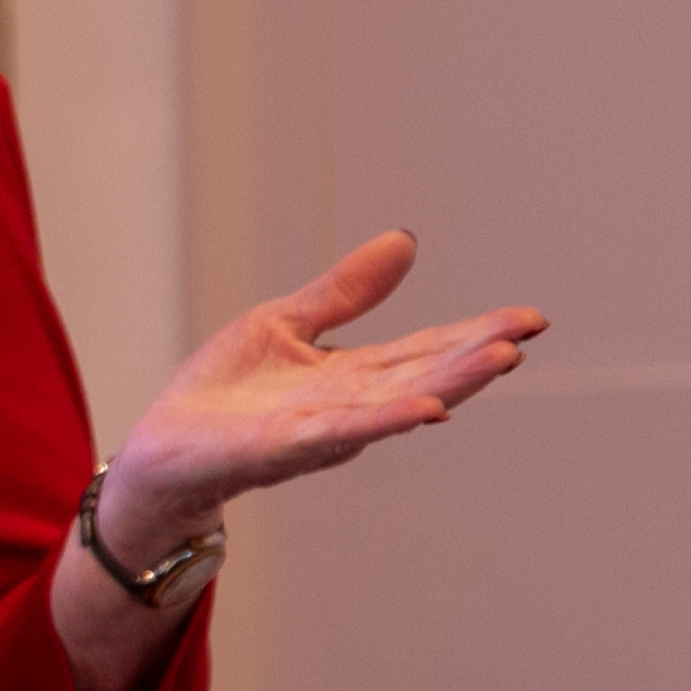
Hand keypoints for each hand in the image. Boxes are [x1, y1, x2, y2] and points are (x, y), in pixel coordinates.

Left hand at [53, 232, 542, 690]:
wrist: (160, 449)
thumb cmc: (221, 393)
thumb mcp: (284, 322)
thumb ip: (344, 291)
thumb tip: (404, 240)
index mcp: (350, 374)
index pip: (424, 350)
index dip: (476, 334)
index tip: (530, 317)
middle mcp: (347, 405)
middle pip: (422, 376)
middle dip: (476, 358)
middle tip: (527, 334)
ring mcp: (319, 430)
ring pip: (395, 404)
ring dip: (449, 385)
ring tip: (498, 360)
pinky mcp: (283, 448)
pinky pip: (341, 434)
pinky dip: (384, 421)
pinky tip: (428, 413)